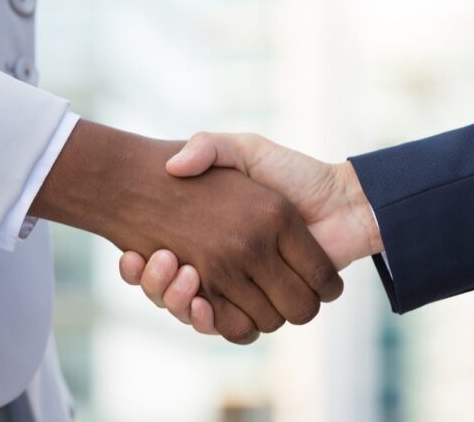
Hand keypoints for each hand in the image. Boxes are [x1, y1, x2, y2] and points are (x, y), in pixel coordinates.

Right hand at [29, 121, 343, 343]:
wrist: (342, 199)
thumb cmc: (294, 172)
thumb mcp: (245, 150)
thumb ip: (209, 147)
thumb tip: (172, 164)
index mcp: (216, 238)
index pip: (163, 263)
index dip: (144, 268)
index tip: (131, 253)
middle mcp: (225, 266)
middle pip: (173, 293)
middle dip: (158, 286)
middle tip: (158, 259)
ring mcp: (244, 287)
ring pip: (194, 312)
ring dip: (175, 300)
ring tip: (176, 269)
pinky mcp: (265, 304)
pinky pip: (229, 327)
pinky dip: (208, 320)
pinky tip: (198, 299)